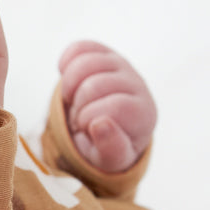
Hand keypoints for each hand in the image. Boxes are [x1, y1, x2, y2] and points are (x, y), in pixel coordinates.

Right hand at [59, 40, 156, 172]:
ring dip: (68, 87)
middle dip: (78, 106)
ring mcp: (119, 65)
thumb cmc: (106, 147)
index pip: (114, 107)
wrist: (99, 129)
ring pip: (84, 63)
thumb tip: (101, 124)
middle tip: (80, 118)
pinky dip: (65, 63)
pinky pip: (78, 48)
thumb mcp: (110, 161)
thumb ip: (111, 149)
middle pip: (94, 86)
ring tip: (74, 101)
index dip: (90, 120)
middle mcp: (136, 85)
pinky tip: (67, 80)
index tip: (89, 130)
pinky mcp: (102, 53)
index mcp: (143, 114)